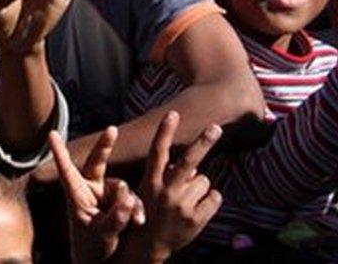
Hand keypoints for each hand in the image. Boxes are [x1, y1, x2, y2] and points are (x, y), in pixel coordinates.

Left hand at [50, 127, 145, 262]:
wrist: (102, 261)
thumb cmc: (91, 247)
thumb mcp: (101, 234)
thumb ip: (114, 218)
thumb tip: (128, 201)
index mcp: (76, 195)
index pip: (66, 170)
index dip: (60, 152)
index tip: (51, 134)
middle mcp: (90, 189)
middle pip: (97, 162)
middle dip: (105, 145)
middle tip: (112, 130)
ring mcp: (106, 194)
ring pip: (122, 187)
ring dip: (130, 201)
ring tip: (134, 220)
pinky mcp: (120, 201)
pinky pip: (132, 198)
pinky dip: (136, 208)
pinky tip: (139, 221)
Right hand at [130, 111, 222, 261]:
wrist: (146, 248)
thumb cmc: (148, 214)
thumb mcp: (147, 193)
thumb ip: (166, 176)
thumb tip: (188, 163)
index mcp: (151, 183)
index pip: (157, 153)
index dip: (165, 132)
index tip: (174, 113)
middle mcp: (166, 192)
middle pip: (188, 161)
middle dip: (203, 142)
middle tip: (216, 126)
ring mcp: (182, 206)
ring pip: (204, 180)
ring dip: (199, 187)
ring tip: (185, 201)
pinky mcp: (196, 219)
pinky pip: (215, 197)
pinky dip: (210, 201)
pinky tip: (196, 210)